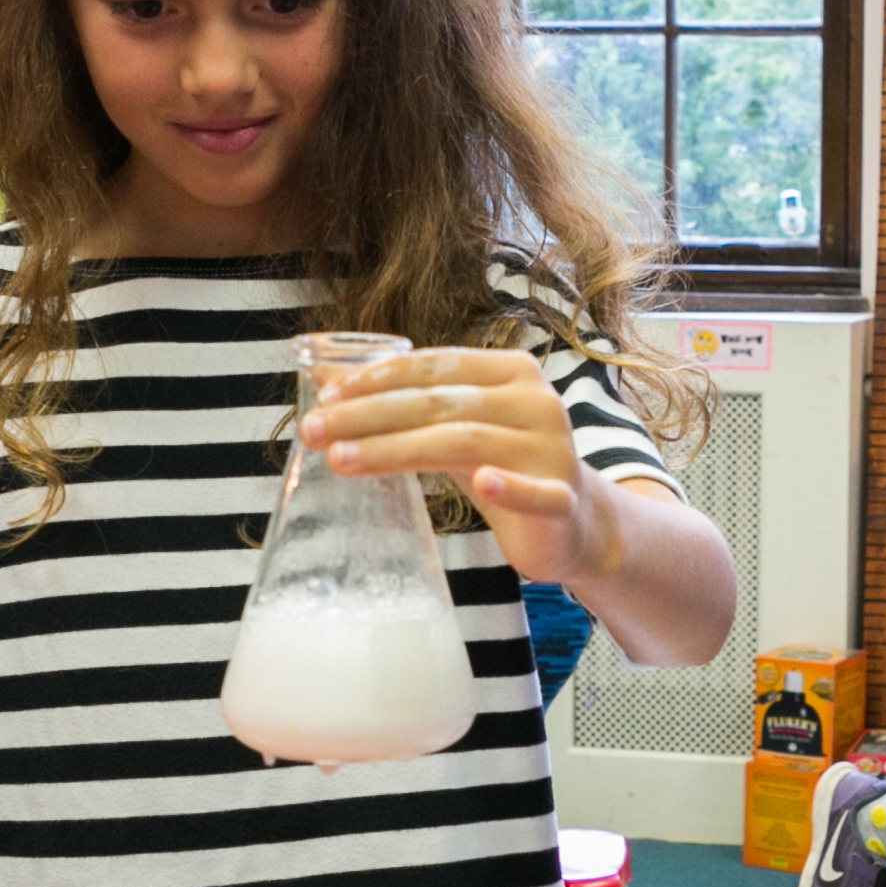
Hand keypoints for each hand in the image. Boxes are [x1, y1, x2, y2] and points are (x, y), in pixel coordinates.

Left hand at [301, 345, 613, 586]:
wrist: (572, 520)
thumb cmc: (503, 463)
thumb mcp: (451, 427)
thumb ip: (400, 403)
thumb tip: (323, 379)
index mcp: (510, 372)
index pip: (435, 366)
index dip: (376, 378)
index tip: (323, 398)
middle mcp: (535, 401)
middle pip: (439, 403)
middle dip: (369, 416)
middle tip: (313, 431)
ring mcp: (551, 450)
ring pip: (466, 443)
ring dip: (397, 450)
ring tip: (341, 460)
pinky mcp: (562, 499)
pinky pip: (535, 492)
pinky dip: (510, 487)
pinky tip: (483, 482)